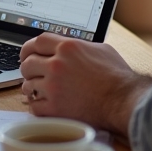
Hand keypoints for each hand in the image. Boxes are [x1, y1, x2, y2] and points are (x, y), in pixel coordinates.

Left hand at [18, 33, 151, 135]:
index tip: (27, 54)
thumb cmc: (117, 77)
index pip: (37, 42)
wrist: (124, 101)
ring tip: (37, 91)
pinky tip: (43, 105)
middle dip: (28, 69)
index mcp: (67, 47)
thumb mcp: (101, 49)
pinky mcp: (55, 108)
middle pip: (28, 63)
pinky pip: (34, 106)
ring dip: (31, 88)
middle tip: (32, 74)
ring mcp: (54, 87)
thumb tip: (71, 47)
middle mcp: (57, 64)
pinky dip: (36, 106)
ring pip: (27, 84)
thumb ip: (81, 46)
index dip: (29, 48)